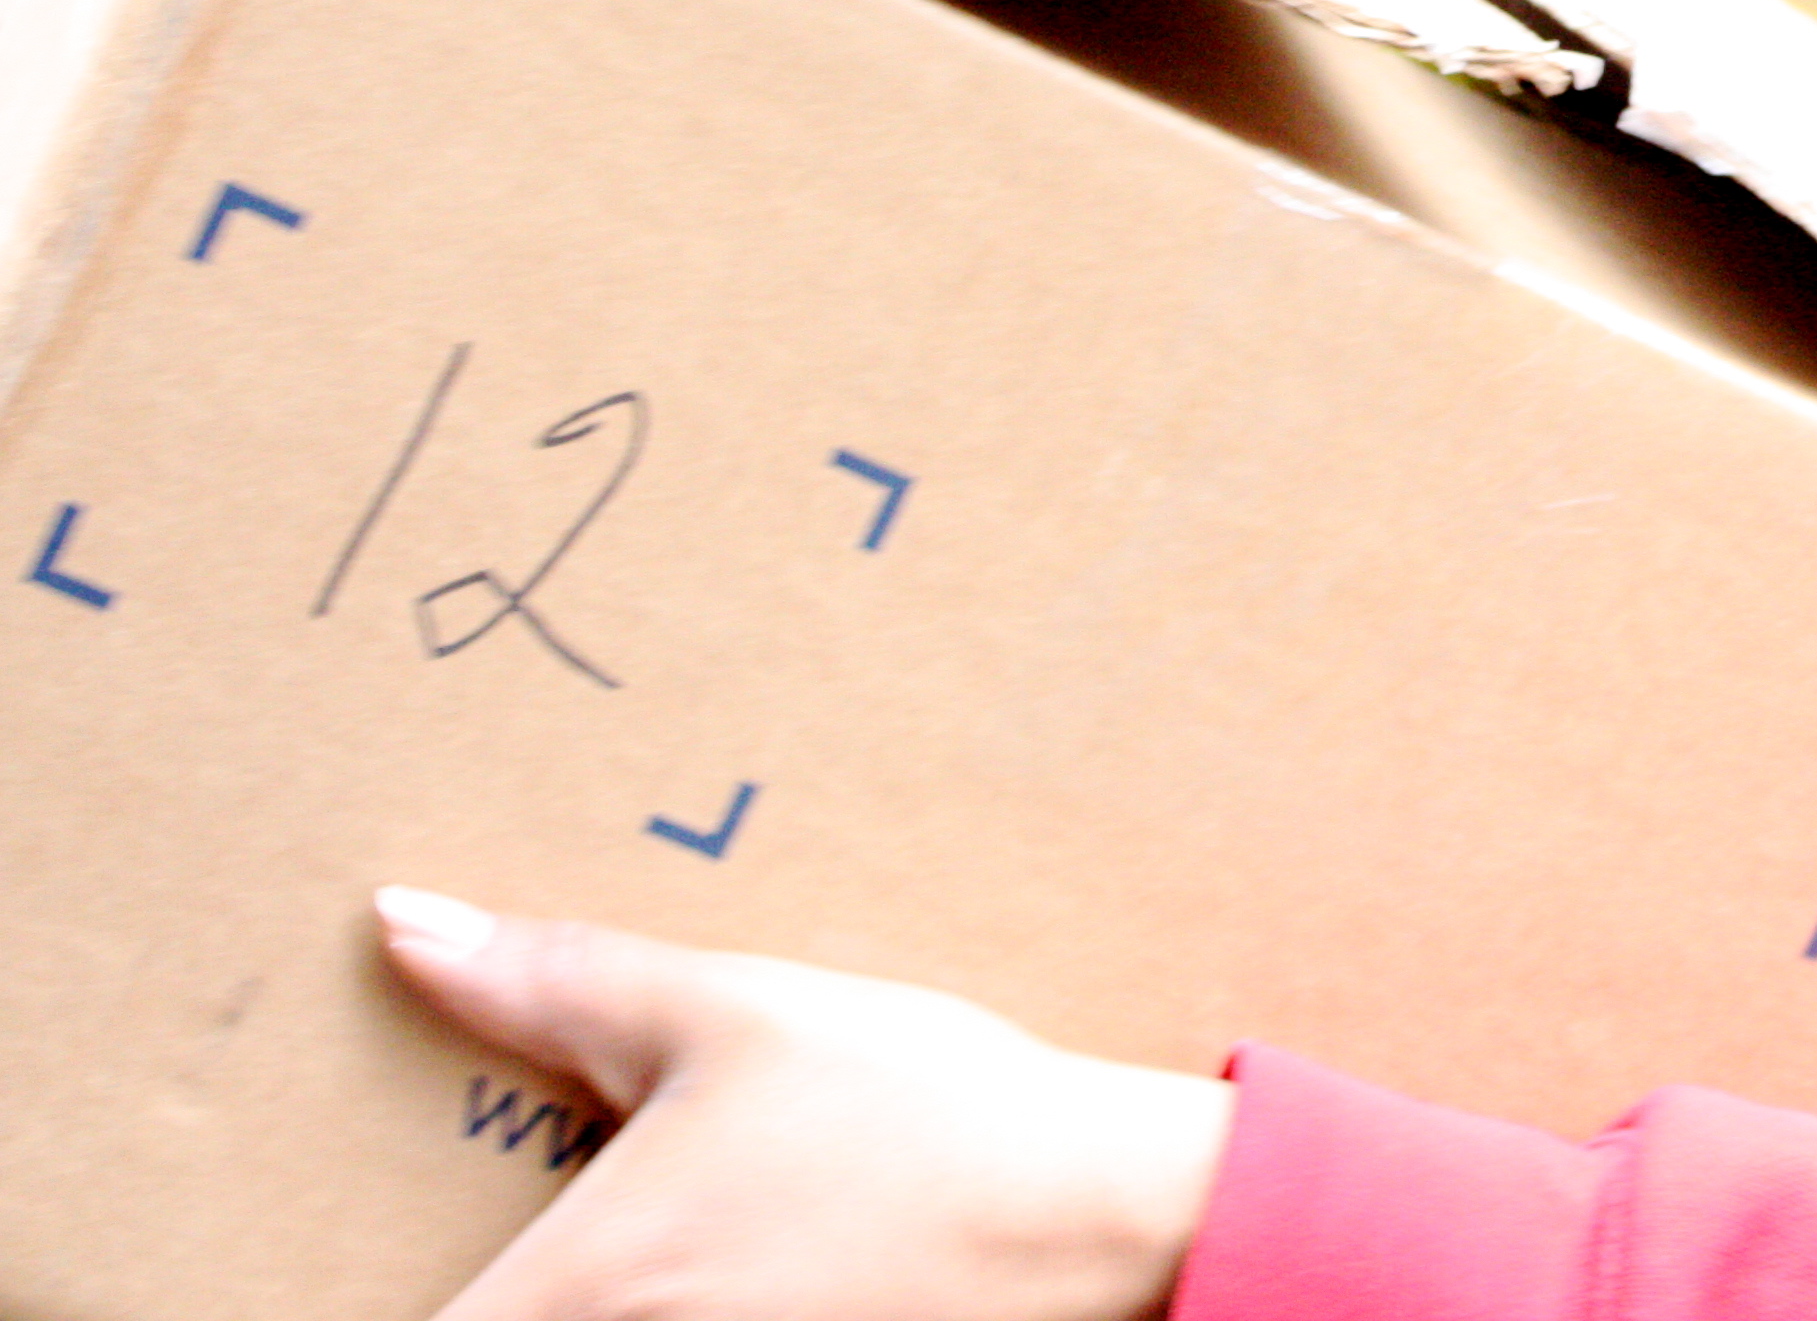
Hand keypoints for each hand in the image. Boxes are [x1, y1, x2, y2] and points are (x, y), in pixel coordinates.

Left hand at [376, 887, 1232, 1320]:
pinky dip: (655, 1307)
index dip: (325, 1292)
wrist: (1099, 1210)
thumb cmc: (915, 1111)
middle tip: (508, 1208)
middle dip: (472, 1285)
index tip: (335, 1242)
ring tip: (633, 1228)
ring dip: (559, 1293)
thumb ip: (552, 981)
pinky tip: (712, 1258)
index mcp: (571, 1297)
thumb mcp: (732, 1015)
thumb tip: (401, 925)